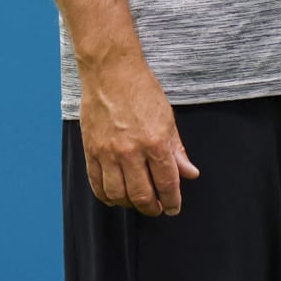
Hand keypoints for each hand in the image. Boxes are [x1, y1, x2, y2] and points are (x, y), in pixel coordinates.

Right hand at [78, 55, 198, 216]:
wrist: (110, 71)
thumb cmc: (141, 90)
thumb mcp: (167, 118)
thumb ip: (177, 150)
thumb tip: (190, 173)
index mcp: (155, 142)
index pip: (167, 183)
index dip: (172, 201)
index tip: (173, 207)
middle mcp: (131, 151)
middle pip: (142, 195)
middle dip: (152, 208)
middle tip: (157, 209)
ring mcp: (108, 152)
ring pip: (117, 194)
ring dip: (129, 204)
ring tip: (137, 202)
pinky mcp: (90, 150)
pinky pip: (96, 183)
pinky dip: (106, 196)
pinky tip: (114, 196)